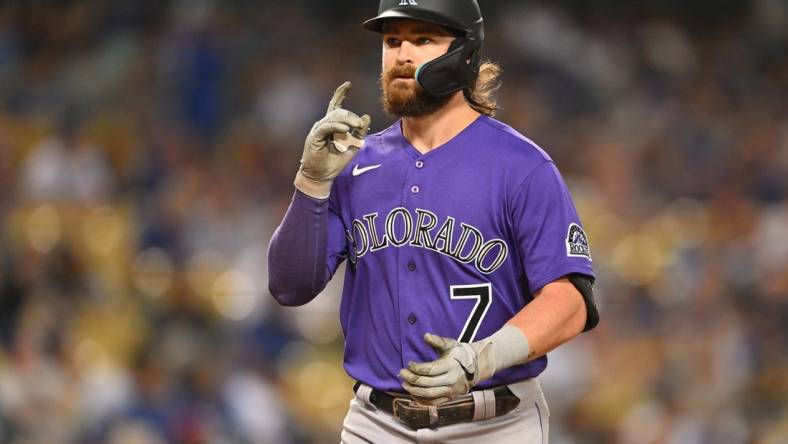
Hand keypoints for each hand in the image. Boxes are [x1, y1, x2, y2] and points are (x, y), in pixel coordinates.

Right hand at [295, 81, 370, 197]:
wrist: (322, 176)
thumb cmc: (335, 162)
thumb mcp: (352, 147)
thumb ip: (359, 134)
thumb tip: (366, 117)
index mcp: (331, 126)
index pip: (335, 105)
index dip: (340, 94)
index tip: (348, 84)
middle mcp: (323, 125)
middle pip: (338, 112)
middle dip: (351, 116)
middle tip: (360, 124)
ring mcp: (318, 130)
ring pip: (333, 118)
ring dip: (346, 120)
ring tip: (356, 126)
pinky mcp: (315, 138)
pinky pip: (326, 127)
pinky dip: (336, 126)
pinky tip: (345, 129)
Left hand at [399, 333, 495, 404]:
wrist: (474, 367)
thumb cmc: (458, 353)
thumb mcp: (450, 344)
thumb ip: (438, 341)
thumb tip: (425, 336)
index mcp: (451, 366)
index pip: (430, 370)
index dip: (417, 368)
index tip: (408, 364)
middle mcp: (451, 380)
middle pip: (427, 383)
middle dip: (412, 379)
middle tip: (401, 373)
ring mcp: (451, 391)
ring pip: (429, 394)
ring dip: (414, 390)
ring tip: (404, 384)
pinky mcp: (450, 398)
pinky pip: (433, 402)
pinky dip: (421, 399)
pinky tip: (412, 393)